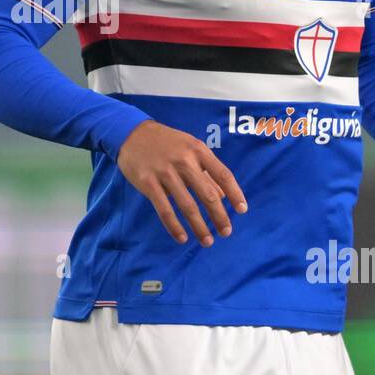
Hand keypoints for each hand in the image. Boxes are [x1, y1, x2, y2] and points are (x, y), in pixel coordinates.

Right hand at [116, 120, 247, 245]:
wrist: (132, 133)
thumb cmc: (167, 142)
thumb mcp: (190, 148)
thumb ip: (207, 171)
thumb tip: (224, 196)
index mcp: (198, 151)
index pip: (223, 175)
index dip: (235, 194)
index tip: (242, 210)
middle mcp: (184, 161)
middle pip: (208, 194)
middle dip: (219, 216)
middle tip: (226, 232)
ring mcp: (165, 172)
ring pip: (187, 206)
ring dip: (199, 227)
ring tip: (207, 241)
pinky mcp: (148, 183)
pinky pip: (164, 209)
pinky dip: (174, 226)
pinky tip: (182, 238)